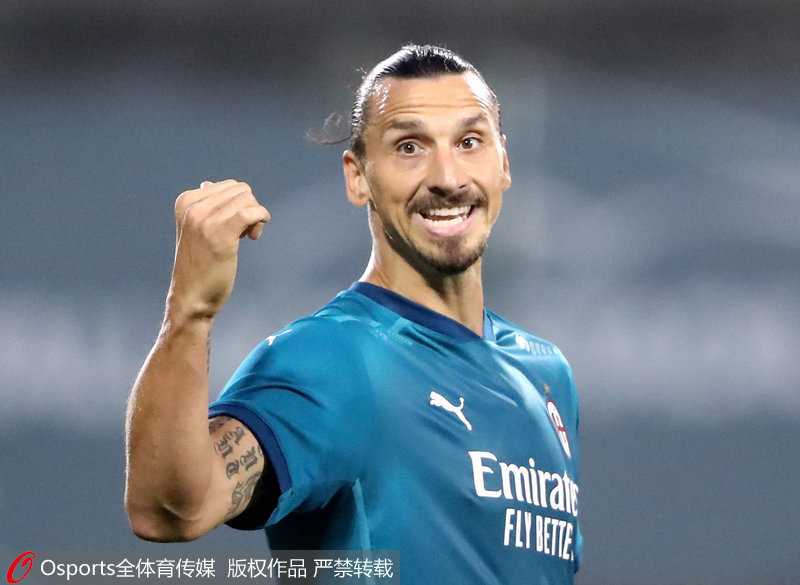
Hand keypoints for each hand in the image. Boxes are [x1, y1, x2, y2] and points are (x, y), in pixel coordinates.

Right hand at [168, 180, 270, 319]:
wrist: (191, 296)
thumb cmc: (198, 265)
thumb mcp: (194, 229)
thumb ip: (203, 206)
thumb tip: (209, 183)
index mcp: (185, 201)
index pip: (228, 186)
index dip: (239, 203)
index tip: (236, 224)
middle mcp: (193, 207)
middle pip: (241, 190)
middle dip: (249, 208)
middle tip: (244, 232)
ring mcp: (205, 220)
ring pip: (248, 199)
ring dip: (255, 216)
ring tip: (247, 236)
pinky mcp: (221, 234)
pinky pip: (252, 212)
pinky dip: (261, 219)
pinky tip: (254, 236)